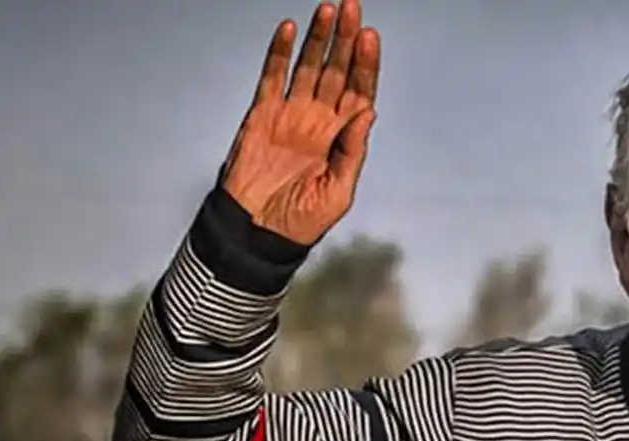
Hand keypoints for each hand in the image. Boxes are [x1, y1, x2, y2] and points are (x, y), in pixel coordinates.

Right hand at [221, 1, 380, 244]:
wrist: (259, 230)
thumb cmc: (302, 219)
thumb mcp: (339, 191)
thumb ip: (353, 151)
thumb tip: (368, 113)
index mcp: (343, 138)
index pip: (359, 92)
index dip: (365, 66)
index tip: (369, 38)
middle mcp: (320, 120)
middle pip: (337, 71)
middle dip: (345, 41)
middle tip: (353, 8)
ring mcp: (292, 114)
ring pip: (308, 67)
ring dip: (318, 38)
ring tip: (328, 10)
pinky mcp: (262, 114)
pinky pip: (272, 77)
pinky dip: (279, 53)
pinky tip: (289, 29)